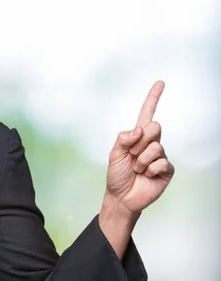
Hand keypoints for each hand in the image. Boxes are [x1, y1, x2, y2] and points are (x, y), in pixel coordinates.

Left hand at [104, 81, 174, 218]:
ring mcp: (160, 156)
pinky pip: (161, 162)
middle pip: (154, 126)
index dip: (153, 98)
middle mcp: (151, 143)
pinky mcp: (167, 169)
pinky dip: (150, 169)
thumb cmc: (117, 175)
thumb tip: (138, 129)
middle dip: (140, 141)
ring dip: (142, 160)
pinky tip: (146, 176)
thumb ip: (123, 139)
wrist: (121, 197)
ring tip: (137, 169)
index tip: (160, 82)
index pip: (147, 114)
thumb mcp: (114, 154)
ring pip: (156, 146)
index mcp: (137, 137)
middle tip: (132, 155)